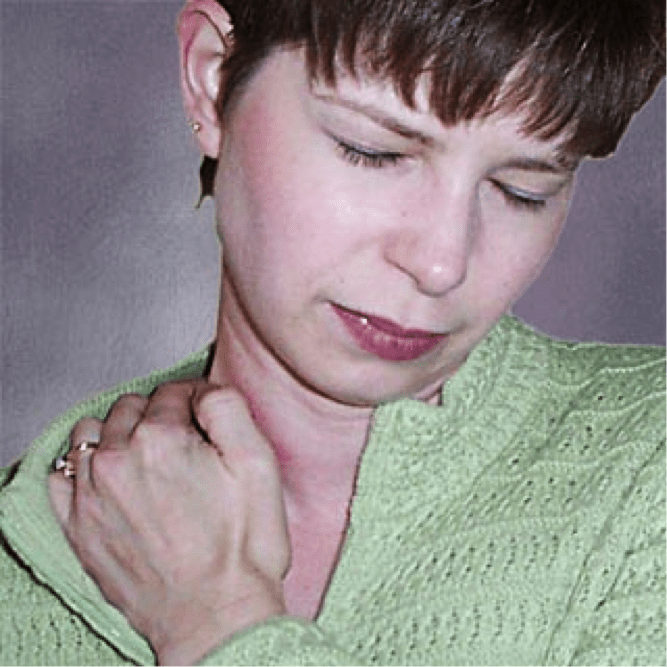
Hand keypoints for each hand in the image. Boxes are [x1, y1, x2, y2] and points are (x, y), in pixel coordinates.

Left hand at [48, 380, 289, 666]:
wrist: (216, 617)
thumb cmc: (241, 547)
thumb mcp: (258, 462)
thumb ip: (228, 407)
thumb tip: (203, 389)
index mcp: (162, 439)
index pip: (174, 391)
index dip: (197, 400)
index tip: (207, 418)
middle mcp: (118, 460)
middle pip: (133, 406)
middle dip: (160, 413)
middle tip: (186, 440)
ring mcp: (91, 494)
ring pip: (95, 431)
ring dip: (120, 432)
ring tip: (148, 454)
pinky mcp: (78, 526)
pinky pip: (62, 471)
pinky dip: (83, 463)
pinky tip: (110, 474)